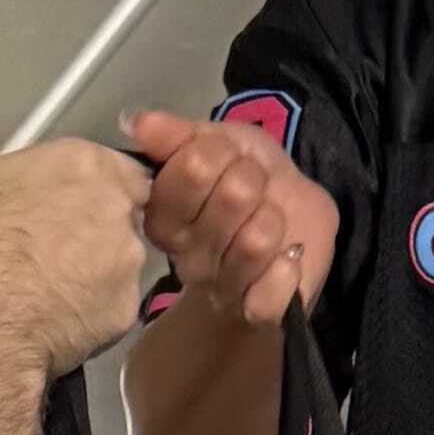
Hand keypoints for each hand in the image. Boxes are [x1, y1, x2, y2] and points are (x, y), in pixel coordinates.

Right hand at [0, 140, 150, 376]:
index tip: (56, 203)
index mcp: (79, 162)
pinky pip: (113, 304)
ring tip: (47, 285)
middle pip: (120, 209)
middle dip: (91, 225)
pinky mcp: (126, 308)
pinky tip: (56, 313)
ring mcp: (127, 258)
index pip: (108, 164)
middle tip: (49, 245)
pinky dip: (91, 308)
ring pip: (120, 259)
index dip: (81, 186)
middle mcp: (115, 205)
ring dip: (93, 268)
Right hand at [124, 107, 339, 332]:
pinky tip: (286, 261)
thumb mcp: (224, 145)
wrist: (297, 241)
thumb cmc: (255, 188)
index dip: (224, 153)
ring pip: (255, 241)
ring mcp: (219, 287)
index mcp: (165, 213)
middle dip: (255, 181)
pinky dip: (286, 271)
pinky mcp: (255, 313)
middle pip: (232, 196)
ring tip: (271, 224)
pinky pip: (268, 294)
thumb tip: (136, 121)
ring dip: (274, 220)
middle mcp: (184, 254)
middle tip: (255, 190)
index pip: (192, 166)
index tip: (231, 160)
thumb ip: (178, 134)